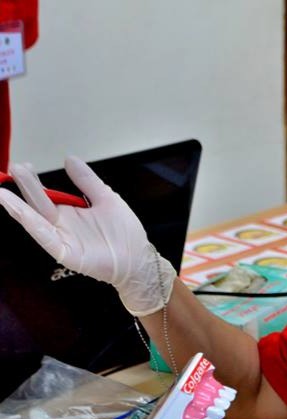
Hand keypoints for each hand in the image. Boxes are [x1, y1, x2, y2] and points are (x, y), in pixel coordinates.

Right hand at [0, 157, 175, 315]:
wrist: (139, 258)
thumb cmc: (125, 233)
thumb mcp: (106, 199)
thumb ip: (87, 181)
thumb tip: (69, 158)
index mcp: (70, 212)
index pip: (46, 194)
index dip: (33, 181)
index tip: (23, 164)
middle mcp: (62, 225)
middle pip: (38, 203)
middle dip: (25, 186)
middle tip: (14, 167)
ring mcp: (62, 239)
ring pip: (35, 221)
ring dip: (18, 207)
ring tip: (2, 193)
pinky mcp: (66, 253)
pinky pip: (46, 238)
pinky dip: (32, 225)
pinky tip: (21, 213)